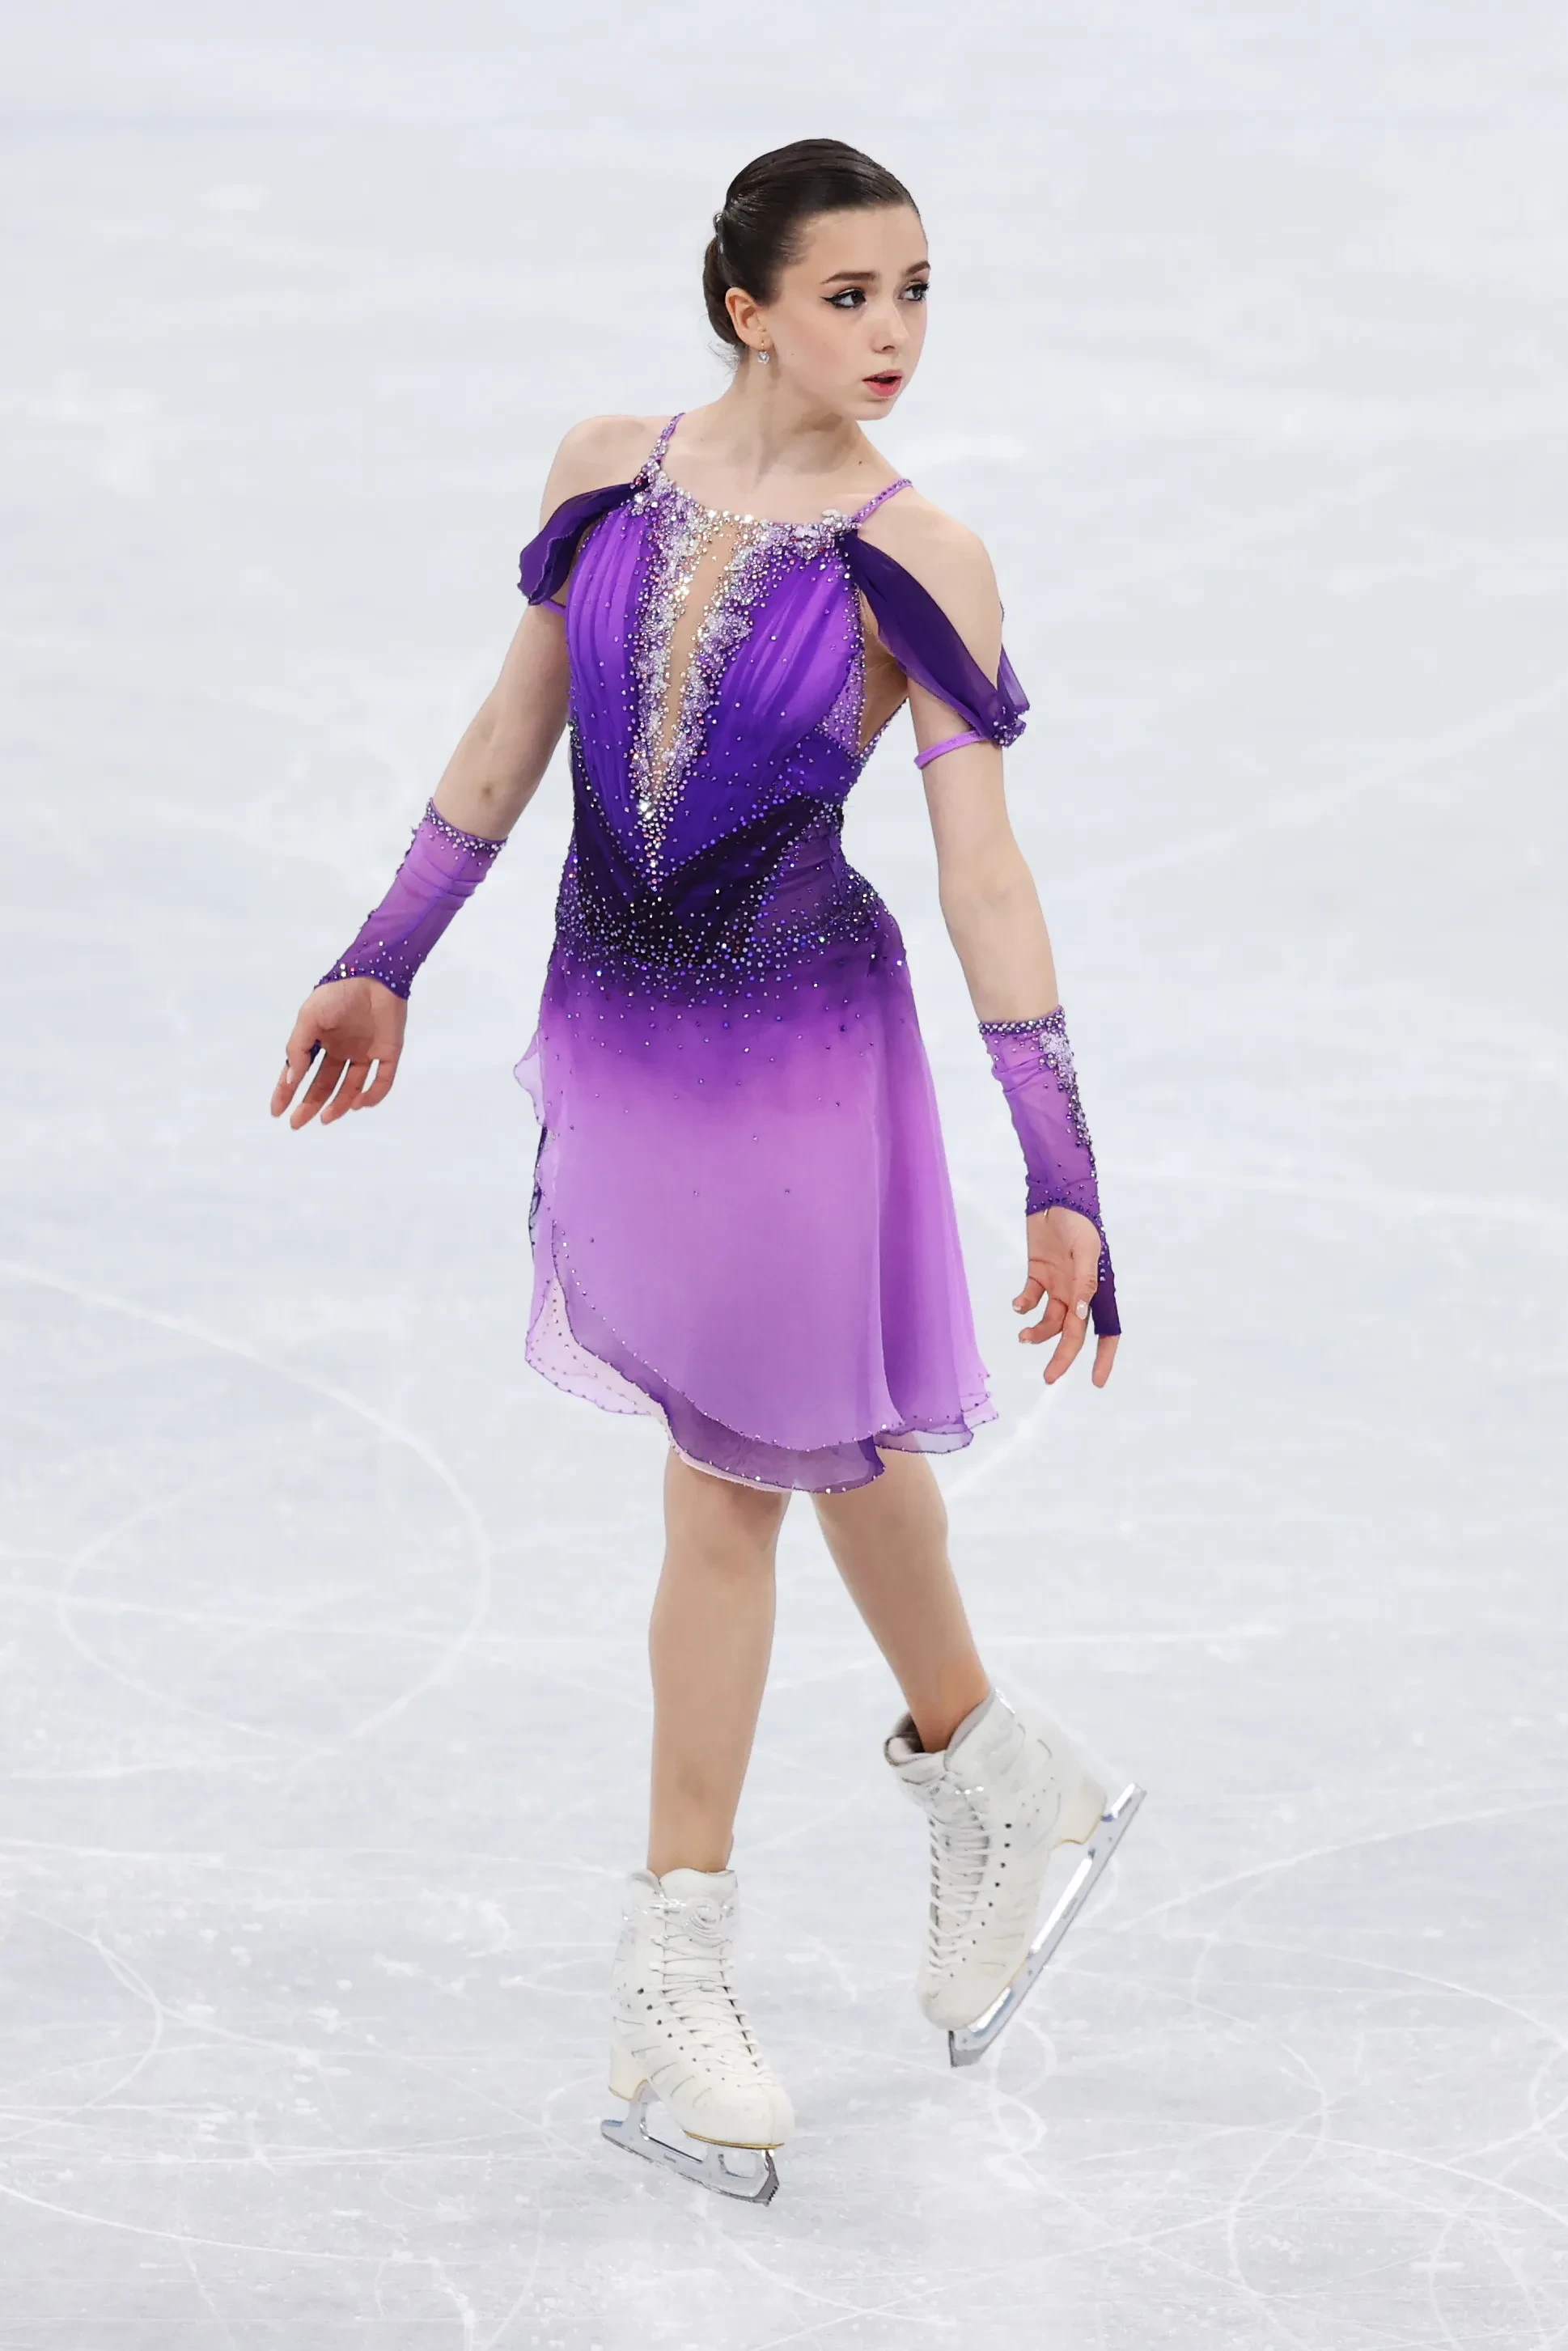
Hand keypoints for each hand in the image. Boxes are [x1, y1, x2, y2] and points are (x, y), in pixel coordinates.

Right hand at [269, 977, 407, 1129]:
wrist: (376, 975)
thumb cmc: (338, 993)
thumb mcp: (309, 1018)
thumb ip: (298, 1048)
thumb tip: (291, 1080)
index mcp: (321, 1039)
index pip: (301, 1071)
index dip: (287, 1091)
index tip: (276, 1112)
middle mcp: (342, 1048)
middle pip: (324, 1084)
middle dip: (309, 1104)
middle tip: (297, 1124)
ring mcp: (365, 1052)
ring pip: (351, 1086)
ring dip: (338, 1104)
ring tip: (326, 1118)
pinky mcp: (388, 1052)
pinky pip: (382, 1080)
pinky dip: (372, 1095)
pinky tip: (358, 1104)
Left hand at [1014, 1206, 1117, 1387]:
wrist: (1055, 1196)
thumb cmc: (1077, 1221)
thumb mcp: (1086, 1250)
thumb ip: (1085, 1282)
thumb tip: (1083, 1316)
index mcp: (1098, 1289)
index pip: (1107, 1330)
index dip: (1103, 1356)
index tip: (1096, 1381)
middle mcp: (1079, 1292)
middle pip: (1073, 1333)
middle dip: (1062, 1357)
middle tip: (1048, 1377)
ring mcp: (1059, 1284)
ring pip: (1050, 1321)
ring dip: (1038, 1333)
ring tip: (1023, 1337)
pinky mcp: (1039, 1274)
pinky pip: (1032, 1298)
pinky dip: (1024, 1306)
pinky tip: (1018, 1305)